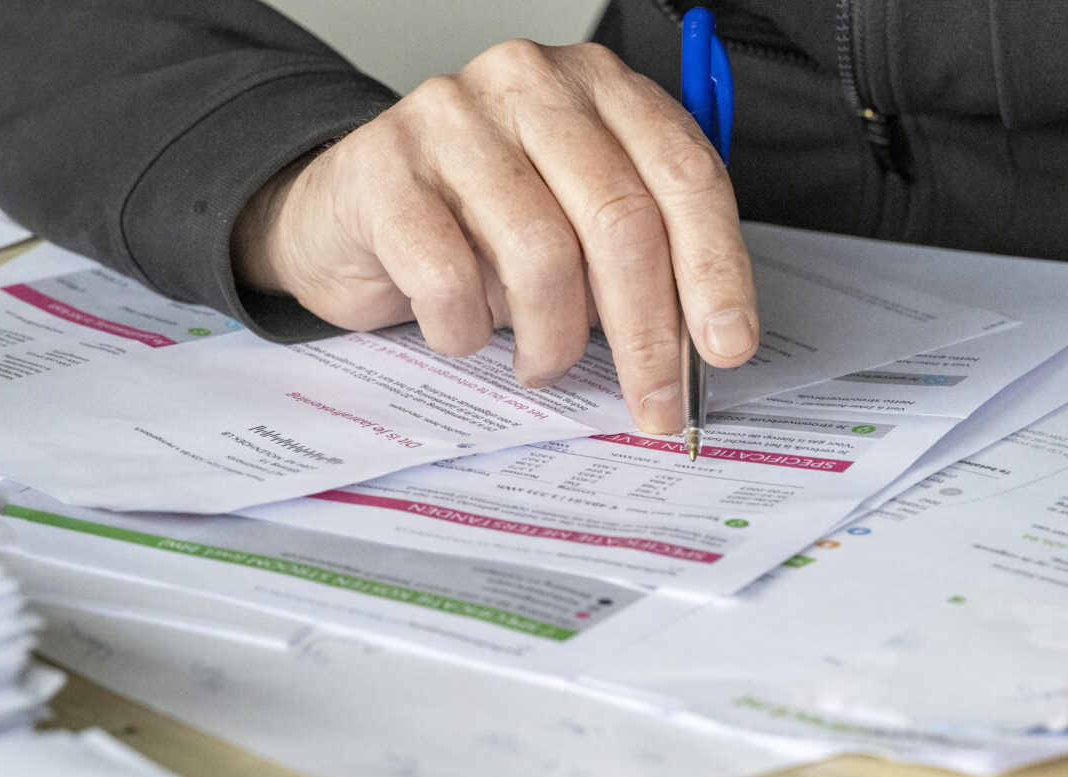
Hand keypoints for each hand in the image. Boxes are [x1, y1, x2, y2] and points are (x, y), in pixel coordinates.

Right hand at [230, 40, 757, 433]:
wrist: (340, 215)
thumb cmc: (473, 222)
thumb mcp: (573, 220)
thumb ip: (639, 255)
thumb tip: (703, 345)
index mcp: (598, 85)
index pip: (684, 174)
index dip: (715, 270)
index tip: (727, 347)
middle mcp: (529, 83)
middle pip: (620, 219)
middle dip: (647, 332)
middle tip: (653, 403)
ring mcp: (451, 118)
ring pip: (542, 255)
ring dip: (552, 339)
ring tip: (541, 361)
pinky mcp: (383, 168)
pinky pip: (451, 278)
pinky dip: (466, 330)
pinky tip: (462, 330)